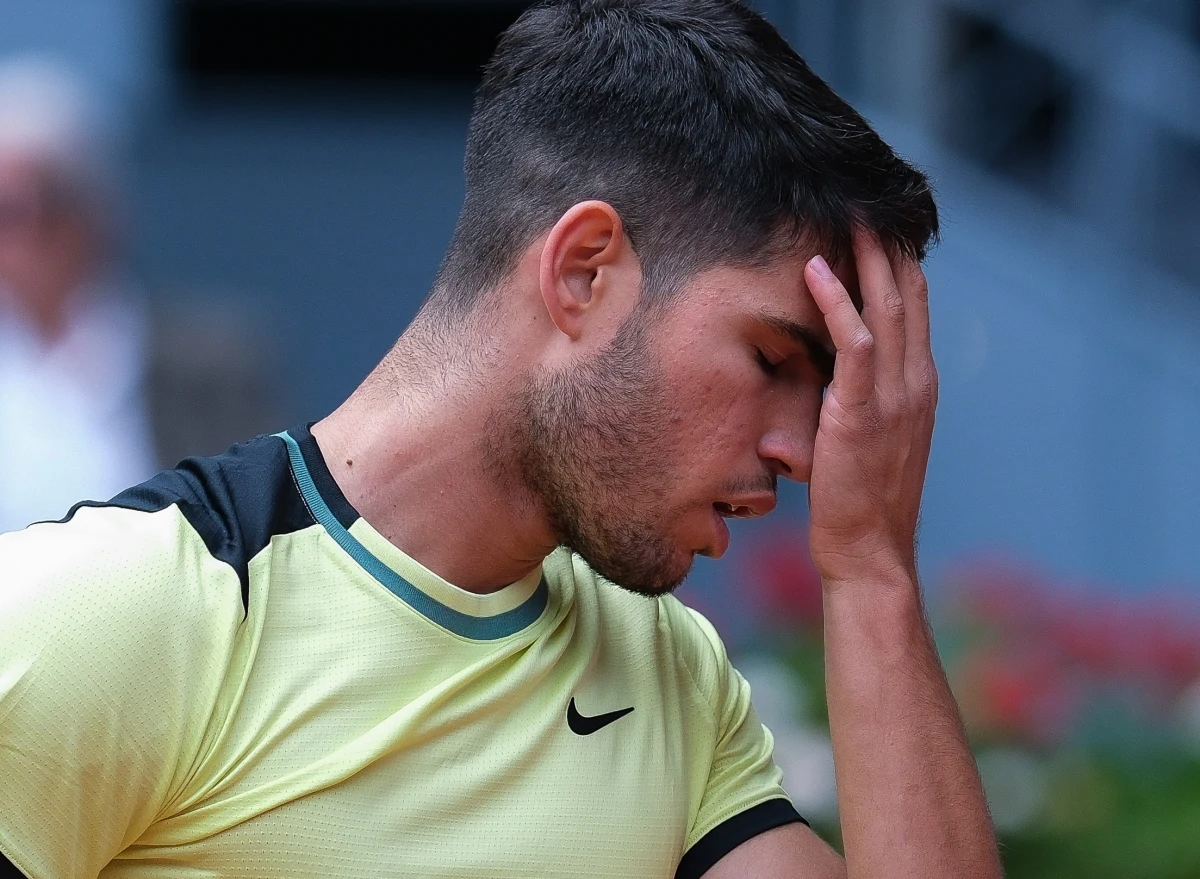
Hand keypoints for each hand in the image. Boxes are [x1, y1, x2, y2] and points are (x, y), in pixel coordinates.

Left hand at [803, 231, 936, 586]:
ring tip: (846, 212)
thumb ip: (862, 395)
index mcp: (919, 385)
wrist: (871, 551)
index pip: (913, 306)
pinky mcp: (862, 411)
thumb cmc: (860, 499)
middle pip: (907, 293)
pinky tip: (815, 269)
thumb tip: (832, 365)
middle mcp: (916, 382)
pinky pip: (854, 342)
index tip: (877, 222)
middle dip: (887, 242)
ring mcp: (895, 396)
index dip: (898, 260)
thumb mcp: (871, 436)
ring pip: (886, 307)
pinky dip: (836, 300)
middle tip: (865, 197)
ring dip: (866, 256)